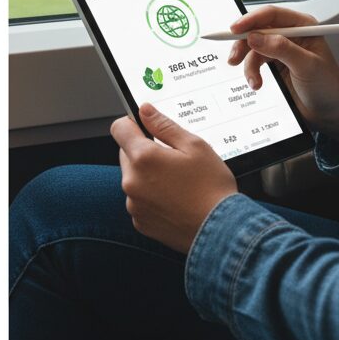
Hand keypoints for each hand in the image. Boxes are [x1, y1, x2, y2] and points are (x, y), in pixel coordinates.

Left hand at [110, 103, 237, 254]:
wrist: (218, 229)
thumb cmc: (211, 186)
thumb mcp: (195, 146)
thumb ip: (165, 126)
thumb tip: (145, 111)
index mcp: (144, 158)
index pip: (120, 129)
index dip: (133, 122)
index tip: (147, 125)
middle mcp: (131, 181)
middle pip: (127, 153)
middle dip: (146, 150)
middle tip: (175, 157)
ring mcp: (133, 204)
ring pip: (134, 177)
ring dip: (149, 174)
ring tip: (180, 180)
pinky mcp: (139, 221)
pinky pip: (139, 199)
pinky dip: (152, 195)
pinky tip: (176, 197)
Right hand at [227, 5, 338, 146]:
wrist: (329, 111)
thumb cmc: (327, 85)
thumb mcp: (306, 65)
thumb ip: (282, 49)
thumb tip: (255, 37)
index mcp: (303, 26)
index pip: (272, 15)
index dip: (251, 20)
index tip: (234, 30)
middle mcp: (291, 34)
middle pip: (258, 30)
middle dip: (243, 44)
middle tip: (233, 59)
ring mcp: (282, 49)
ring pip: (254, 48)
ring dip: (249, 65)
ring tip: (254, 82)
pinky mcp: (275, 64)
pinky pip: (255, 62)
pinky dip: (252, 72)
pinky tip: (257, 84)